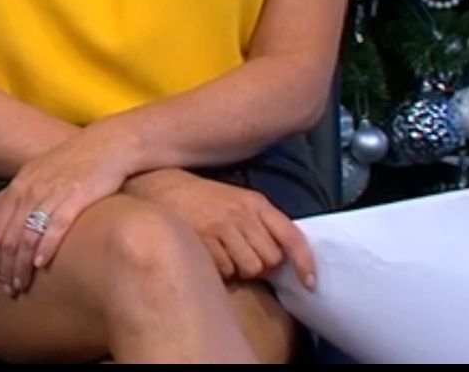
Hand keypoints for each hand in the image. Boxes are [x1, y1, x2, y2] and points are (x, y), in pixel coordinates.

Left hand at [0, 127, 133, 298]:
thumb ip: (0, 203)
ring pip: (28, 235)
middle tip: (10, 289)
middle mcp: (31, 189)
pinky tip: (42, 264)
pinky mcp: (76, 196)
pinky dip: (46, 247)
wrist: (108, 146)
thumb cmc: (69, 165)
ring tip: (23, 284)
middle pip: (9, 236)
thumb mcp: (30, 178)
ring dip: (22, 264)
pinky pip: (56, 226)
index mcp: (18, 186)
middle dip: (6, 267)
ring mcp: (52, 192)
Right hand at [125, 168, 316, 289]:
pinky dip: (220, 269)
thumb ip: (260, 223)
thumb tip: (281, 259)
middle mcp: (242, 214)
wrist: (159, 186)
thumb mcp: (237, 200)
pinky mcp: (203, 240)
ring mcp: (222, 227)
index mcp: (256, 203)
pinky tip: (208, 254)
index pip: (291, 236)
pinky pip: (225, 271)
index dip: (304, 262)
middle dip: (260, 264)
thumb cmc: (201, 199)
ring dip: (239, 269)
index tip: (309, 282)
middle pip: (271, 260)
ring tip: (223, 253)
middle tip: (241, 254)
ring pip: (250, 269)